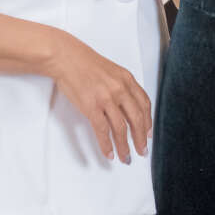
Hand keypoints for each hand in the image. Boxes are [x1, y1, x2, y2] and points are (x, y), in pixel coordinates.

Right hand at [47, 32, 151, 163]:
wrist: (65, 57)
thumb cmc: (84, 62)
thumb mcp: (111, 70)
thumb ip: (121, 86)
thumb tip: (127, 106)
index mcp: (127, 79)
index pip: (144, 104)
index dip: (148, 122)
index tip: (148, 134)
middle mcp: (120, 89)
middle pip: (136, 119)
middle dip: (140, 139)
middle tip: (142, 151)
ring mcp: (106, 98)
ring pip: (121, 128)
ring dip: (124, 146)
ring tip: (125, 157)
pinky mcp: (91, 106)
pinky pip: (103, 131)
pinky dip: (107, 145)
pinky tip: (109, 153)